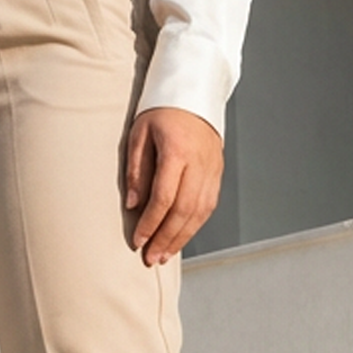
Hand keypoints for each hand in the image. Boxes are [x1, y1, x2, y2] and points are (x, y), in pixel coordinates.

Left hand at [124, 106, 223, 266]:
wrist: (193, 94)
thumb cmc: (161, 112)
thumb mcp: (139, 134)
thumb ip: (136, 170)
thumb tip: (134, 205)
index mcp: (178, 151)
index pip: (165, 197)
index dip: (151, 223)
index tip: (138, 240)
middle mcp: (199, 164)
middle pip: (184, 210)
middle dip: (166, 238)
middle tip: (151, 257)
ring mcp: (212, 170)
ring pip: (200, 212)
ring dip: (182, 237)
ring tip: (164, 255)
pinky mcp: (218, 173)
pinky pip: (208, 206)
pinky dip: (195, 225)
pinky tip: (181, 237)